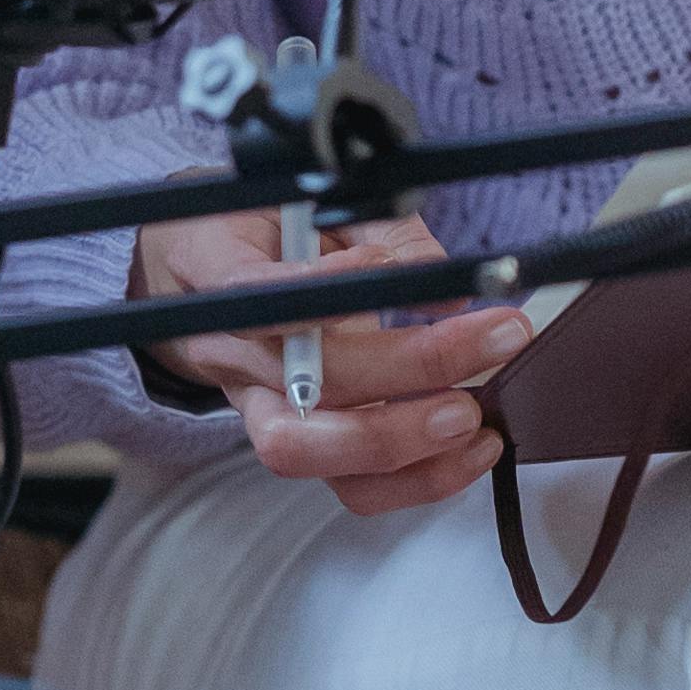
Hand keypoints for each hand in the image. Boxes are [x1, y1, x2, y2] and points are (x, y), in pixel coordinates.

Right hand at [132, 203, 530, 516]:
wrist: (200, 277)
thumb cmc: (266, 232)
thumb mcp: (313, 203)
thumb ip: (381, 234)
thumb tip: (447, 288)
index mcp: (218, 275)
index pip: (258, 295)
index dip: (323, 296)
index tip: (399, 271)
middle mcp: (231, 353)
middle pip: (305, 386)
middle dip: (408, 370)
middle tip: (490, 342)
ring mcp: (258, 408)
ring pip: (309, 453)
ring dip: (404, 444)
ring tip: (476, 418)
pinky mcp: (298, 444)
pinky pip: (348, 487)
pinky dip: (418, 479)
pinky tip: (472, 447)